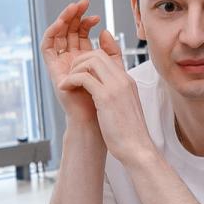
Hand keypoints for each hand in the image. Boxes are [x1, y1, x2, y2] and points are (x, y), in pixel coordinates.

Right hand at [41, 0, 118, 137]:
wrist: (99, 121)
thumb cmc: (109, 101)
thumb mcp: (114, 69)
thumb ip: (111, 51)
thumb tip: (105, 31)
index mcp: (85, 59)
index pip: (82, 34)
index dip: (86, 22)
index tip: (96, 16)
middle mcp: (71, 60)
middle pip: (70, 31)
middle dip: (75, 16)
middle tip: (83, 3)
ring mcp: (62, 64)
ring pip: (59, 35)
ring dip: (64, 19)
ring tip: (73, 8)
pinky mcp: (54, 70)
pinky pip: (47, 47)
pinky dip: (52, 33)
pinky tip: (60, 23)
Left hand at [58, 43, 152, 163]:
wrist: (137, 149)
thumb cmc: (129, 134)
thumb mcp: (124, 108)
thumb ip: (115, 96)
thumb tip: (101, 94)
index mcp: (127, 81)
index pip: (107, 56)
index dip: (89, 58)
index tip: (78, 70)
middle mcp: (123, 80)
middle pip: (97, 54)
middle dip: (79, 62)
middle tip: (70, 76)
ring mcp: (116, 86)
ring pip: (90, 61)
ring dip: (74, 70)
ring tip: (67, 83)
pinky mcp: (106, 97)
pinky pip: (84, 77)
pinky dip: (71, 80)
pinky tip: (65, 89)